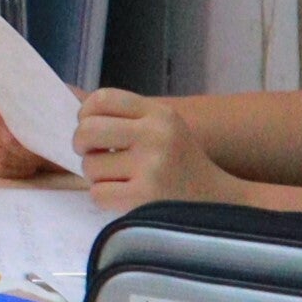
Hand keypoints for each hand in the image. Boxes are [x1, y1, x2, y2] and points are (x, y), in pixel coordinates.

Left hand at [62, 90, 224, 203]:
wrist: (222, 203)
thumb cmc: (184, 165)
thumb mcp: (167, 128)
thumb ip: (130, 119)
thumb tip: (80, 118)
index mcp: (160, 113)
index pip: (103, 98)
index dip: (85, 114)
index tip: (90, 128)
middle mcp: (155, 135)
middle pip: (87, 130)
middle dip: (81, 146)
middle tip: (93, 155)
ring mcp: (150, 166)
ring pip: (90, 166)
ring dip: (96, 176)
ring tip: (118, 179)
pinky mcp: (144, 197)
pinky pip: (98, 193)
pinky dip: (104, 197)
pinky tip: (124, 196)